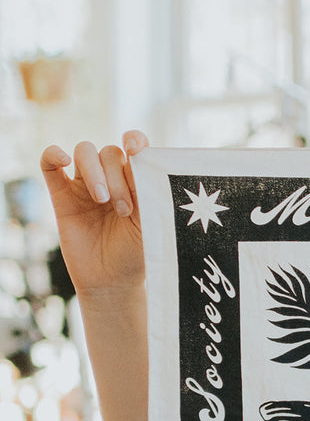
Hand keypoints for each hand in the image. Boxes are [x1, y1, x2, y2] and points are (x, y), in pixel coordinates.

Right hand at [39, 131, 148, 297]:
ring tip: (103, 200)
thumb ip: (146, 188)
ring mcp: (84, 185)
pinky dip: (54, 154)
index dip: (134, 140)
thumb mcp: (149, 220)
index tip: (134, 147)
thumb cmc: (137, 253)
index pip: (134, 147)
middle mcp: (111, 178)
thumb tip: (140, 156)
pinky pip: (49, 163)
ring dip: (95, 172)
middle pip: (110, 152)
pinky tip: (64, 161)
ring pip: (85, 151)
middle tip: (124, 209)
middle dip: (118, 177)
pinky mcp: (61, 195)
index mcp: (136, 181)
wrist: (112, 280)